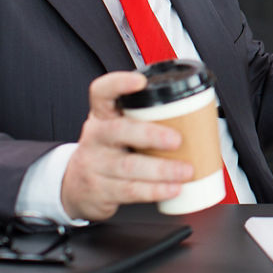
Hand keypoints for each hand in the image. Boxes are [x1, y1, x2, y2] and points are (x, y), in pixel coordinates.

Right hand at [60, 71, 194, 221]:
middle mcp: (96, 137)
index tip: (140, 81)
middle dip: (151, 135)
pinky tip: (171, 188)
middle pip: (118, 131)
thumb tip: (198, 116)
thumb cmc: (107, 151)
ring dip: (161, 170)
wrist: (75, 186)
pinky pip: (129, 190)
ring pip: (128, 166)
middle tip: (176, 140)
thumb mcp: (117, 130)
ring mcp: (95, 164)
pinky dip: (154, 190)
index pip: (102, 93)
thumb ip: (144, 120)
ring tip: (184, 171)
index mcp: (102, 116)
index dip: (118, 84)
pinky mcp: (100, 190)